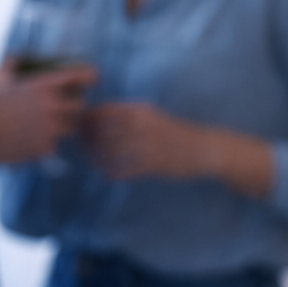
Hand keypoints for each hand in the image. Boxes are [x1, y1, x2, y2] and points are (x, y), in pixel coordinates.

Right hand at [0, 59, 96, 162]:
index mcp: (43, 87)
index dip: (90, 76)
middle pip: (79, 106)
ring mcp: (51, 129)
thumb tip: (17, 56)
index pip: (80, 76)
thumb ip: (11, 64)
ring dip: (62, 126)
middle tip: (63, 108)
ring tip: (44, 125)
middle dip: (73, 106)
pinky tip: (29, 140)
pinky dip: (46, 142)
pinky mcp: (46, 148)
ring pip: (70, 127)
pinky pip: (55, 144)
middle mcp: (52, 107)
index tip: (94, 77)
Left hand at [81, 102, 211, 181]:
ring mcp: (148, 145)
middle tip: (84, 149)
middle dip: (87, 141)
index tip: (81, 130)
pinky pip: (124, 170)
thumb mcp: (152, 116)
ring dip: (97, 159)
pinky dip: (112, 174)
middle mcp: (143, 125)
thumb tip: (94, 119)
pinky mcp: (154, 164)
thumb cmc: (174, 133)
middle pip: (102, 132)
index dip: (87, 121)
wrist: (206, 148)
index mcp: (140, 110)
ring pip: (109, 152)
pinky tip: (110, 176)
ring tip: (95, 163)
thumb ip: (127, 116)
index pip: (103, 111)